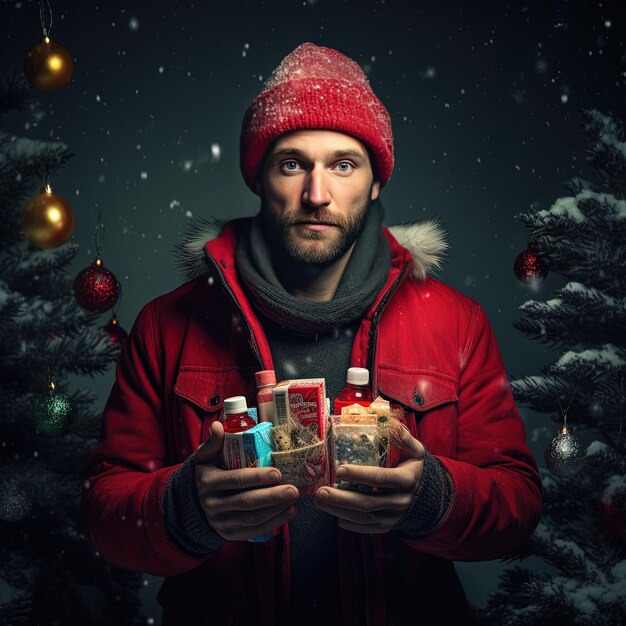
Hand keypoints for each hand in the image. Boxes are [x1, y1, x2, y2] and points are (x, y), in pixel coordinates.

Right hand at [194, 421, 298, 540]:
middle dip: (272, 496)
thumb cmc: (205, 475)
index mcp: (208, 482)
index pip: (236, 480)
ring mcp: (221, 522)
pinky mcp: (229, 534)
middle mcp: (213, 504)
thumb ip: (212, 443)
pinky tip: (289, 512)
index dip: (257, 477)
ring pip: (252, 519)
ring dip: (276, 510)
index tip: (277, 472)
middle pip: (247, 502)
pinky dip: (273, 523)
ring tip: (294, 499)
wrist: (191, 507)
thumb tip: (218, 426)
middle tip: (293, 489)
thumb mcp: (203, 458)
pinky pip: (253, 531)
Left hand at [314, 422, 424, 533]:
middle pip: (368, 503)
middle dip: (341, 498)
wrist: (431, 497)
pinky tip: (335, 516)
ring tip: (320, 502)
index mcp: (407, 479)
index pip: (382, 478)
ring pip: (364, 517)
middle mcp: (401, 501)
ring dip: (340, 511)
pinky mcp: (388, 526)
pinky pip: (367, 528)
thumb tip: (387, 421)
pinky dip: (350, 524)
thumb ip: (402, 436)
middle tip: (320, 492)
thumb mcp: (415, 451)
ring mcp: (394, 517)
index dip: (361, 475)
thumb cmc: (415, 468)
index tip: (340, 469)